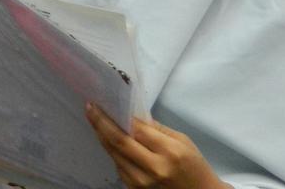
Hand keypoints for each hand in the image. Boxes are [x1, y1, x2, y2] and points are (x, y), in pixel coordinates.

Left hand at [86, 104, 228, 188]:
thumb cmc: (194, 165)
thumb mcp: (182, 140)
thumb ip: (155, 128)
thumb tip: (130, 115)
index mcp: (169, 152)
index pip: (135, 129)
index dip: (115, 116)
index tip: (102, 103)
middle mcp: (153, 168)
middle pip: (118, 142)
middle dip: (100, 123)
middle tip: (90, 108)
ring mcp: (141, 182)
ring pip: (114, 154)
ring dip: (102, 135)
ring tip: (94, 119)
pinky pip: (118, 165)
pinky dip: (112, 150)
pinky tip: (107, 139)